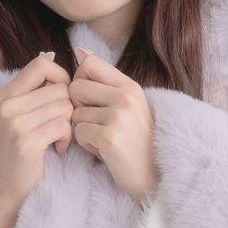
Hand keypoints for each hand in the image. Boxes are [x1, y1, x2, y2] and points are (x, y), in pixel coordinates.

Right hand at [0, 51, 72, 227]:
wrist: (9, 189)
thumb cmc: (23, 151)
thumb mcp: (22, 114)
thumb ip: (35, 87)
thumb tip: (50, 54)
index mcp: (6, 94)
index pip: (41, 64)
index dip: (61, 76)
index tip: (63, 97)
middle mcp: (7, 105)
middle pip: (60, 88)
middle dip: (69, 108)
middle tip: (61, 127)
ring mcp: (15, 123)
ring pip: (65, 106)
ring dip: (69, 125)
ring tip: (58, 139)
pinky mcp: (26, 141)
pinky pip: (63, 126)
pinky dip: (67, 139)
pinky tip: (58, 149)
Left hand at [69, 46, 158, 203]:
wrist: (152, 176)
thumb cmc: (135, 140)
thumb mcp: (127, 104)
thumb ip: (104, 80)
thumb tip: (79, 51)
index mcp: (130, 86)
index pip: (88, 64)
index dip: (80, 81)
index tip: (90, 100)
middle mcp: (126, 97)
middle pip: (75, 87)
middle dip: (77, 108)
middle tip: (95, 123)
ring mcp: (119, 117)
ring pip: (74, 113)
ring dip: (82, 130)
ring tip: (103, 138)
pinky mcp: (110, 137)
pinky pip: (78, 133)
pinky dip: (86, 145)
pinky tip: (103, 150)